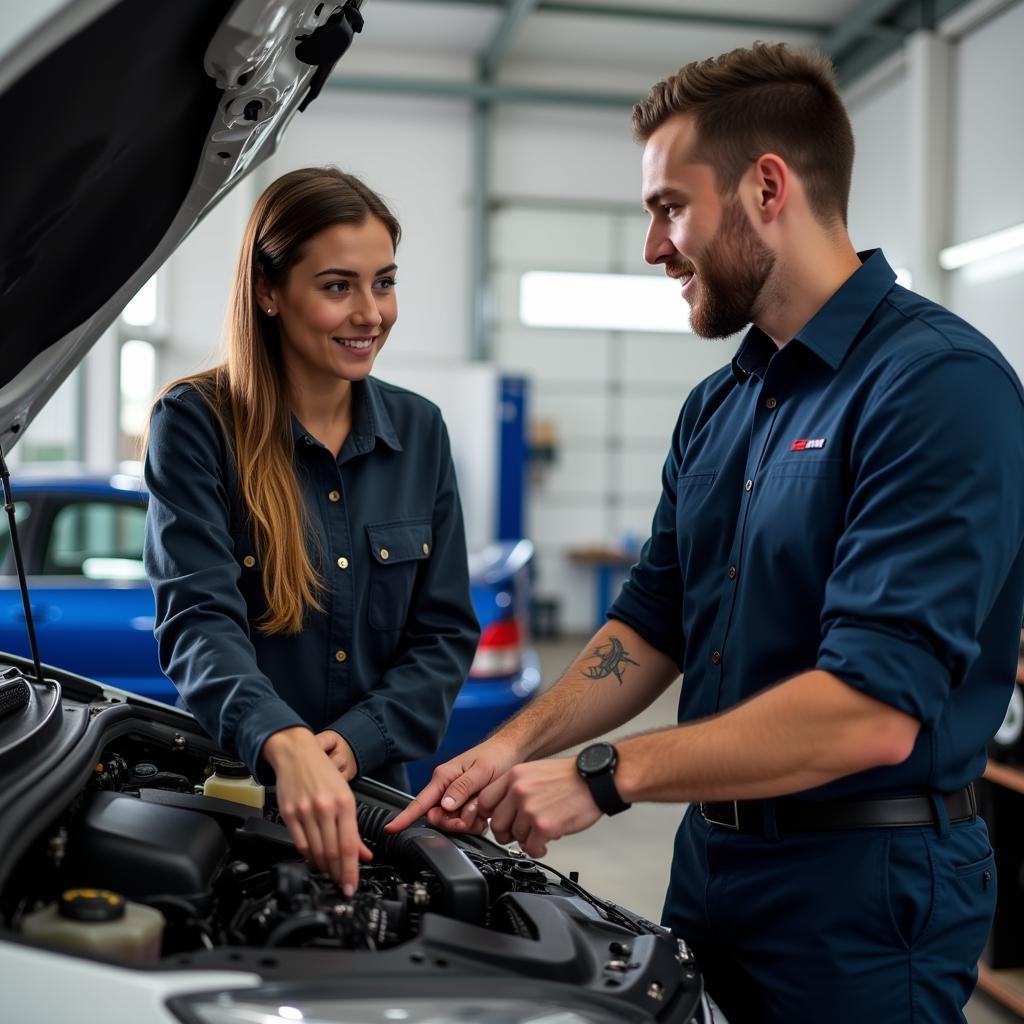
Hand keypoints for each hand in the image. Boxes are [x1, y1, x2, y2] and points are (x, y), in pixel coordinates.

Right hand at [263, 727, 371, 893]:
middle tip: (341, 885)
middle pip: (332, 852)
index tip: (351, 886)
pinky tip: (315, 861)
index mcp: (344, 803)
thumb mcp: (346, 795)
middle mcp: (325, 808)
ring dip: (324, 868)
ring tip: (330, 874)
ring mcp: (305, 812)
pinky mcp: (289, 815)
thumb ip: (354, 829)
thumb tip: (363, 855)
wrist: (297, 754)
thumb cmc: (323, 773)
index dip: (350, 870)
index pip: (349, 845)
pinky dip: (309, 857)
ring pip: (316, 851)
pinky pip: (300, 844)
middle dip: (338, 874)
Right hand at [385, 736, 520, 834]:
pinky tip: (485, 813)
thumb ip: (462, 788)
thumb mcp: (481, 772)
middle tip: (471, 817)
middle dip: (453, 822)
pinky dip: (475, 822)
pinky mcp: (466, 803)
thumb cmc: (496, 756)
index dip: (404, 817)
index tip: (391, 828)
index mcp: (444, 777)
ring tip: (482, 807)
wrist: (512, 752)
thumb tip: (444, 805)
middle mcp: (446, 787)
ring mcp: (456, 797)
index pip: (420, 801)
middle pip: (437, 817)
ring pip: (452, 821)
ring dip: (467, 821)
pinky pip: (464, 822)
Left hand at [479, 758, 602, 857]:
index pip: (484, 801)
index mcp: (514, 776)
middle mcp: (518, 790)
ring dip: (526, 841)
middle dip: (506, 834)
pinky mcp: (543, 826)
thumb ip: (516, 787)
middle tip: (517, 835)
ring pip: (515, 837)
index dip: (489, 816)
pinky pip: (530, 848)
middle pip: (496, 823)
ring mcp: (530, 808)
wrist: (594, 780)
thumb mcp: (535, 771)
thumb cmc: (570, 777)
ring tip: (539, 835)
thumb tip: (503, 808)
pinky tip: (545, 844)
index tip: (497, 822)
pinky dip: (537, 850)